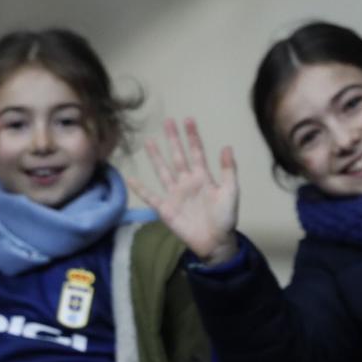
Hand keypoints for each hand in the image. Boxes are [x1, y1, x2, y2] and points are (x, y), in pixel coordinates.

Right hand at [131, 118, 239, 264]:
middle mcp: (187, 182)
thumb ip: (228, 171)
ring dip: (156, 157)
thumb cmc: (225, 218)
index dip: (192, 136)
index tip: (187, 119)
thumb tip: (227, 146)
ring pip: (163, 171)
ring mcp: (175, 194)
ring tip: (149, 141)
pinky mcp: (165, 209)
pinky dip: (140, 189)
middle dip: (173, 139)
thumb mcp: (230, 192)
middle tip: (167, 121)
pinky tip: (131, 179)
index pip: (196, 152)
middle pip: (178, 156)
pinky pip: (151, 197)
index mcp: (203, 177)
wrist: (216, 242)